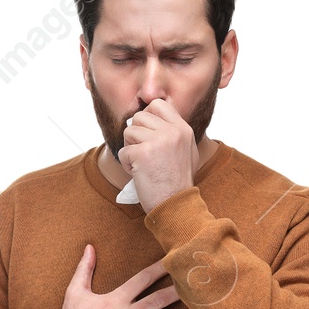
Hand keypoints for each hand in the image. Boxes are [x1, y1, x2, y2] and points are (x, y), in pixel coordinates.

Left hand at [117, 97, 199, 211]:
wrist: (176, 203)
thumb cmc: (177, 181)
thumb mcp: (186, 150)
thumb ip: (173, 132)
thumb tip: (152, 118)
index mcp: (183, 128)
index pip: (157, 104)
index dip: (146, 116)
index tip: (145, 133)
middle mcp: (172, 131)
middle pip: (138, 117)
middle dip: (134, 135)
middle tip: (142, 152)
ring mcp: (158, 140)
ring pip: (128, 132)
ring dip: (129, 149)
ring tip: (141, 164)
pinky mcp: (143, 153)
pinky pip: (122, 151)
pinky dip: (127, 164)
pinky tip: (139, 173)